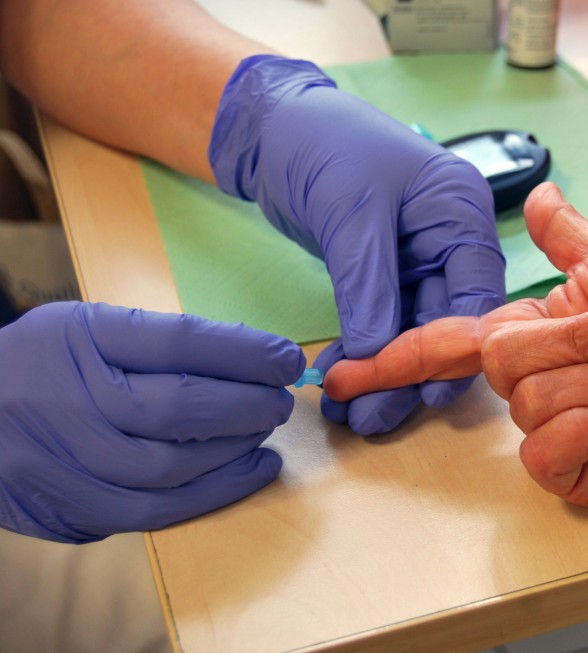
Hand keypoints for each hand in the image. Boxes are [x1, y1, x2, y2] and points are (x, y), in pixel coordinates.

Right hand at [0, 302, 303, 542]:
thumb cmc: (46, 365)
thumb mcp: (88, 330)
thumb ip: (159, 343)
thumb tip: (254, 360)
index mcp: (80, 338)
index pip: (177, 342)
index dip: (245, 352)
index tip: (287, 359)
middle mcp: (67, 397)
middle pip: (179, 406)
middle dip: (247, 406)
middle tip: (280, 401)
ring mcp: (60, 457)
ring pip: (171, 466)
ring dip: (234, 452)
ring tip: (263, 434)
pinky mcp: (61, 507)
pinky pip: (150, 512)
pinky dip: (211, 494)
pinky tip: (248, 473)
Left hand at [209, 56, 505, 434]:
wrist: (271, 127)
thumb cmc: (322, 143)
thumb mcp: (350, 213)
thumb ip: (369, 287)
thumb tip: (378, 358)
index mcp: (460, 211)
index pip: (477, 292)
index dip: (455, 347)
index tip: (425, 392)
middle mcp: (449, 239)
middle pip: (444, 321)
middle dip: (408, 373)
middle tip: (372, 417)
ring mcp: (419, 259)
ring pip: (411, 332)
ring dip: (382, 374)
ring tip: (350, 414)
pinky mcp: (386, 274)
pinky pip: (381, 324)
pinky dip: (361, 355)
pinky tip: (340, 385)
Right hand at [325, 183, 587, 509]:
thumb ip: (568, 236)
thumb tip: (541, 194)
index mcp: (528, 336)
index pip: (441, 348)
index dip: (389, 361)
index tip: (336, 376)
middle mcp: (531, 385)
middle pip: (501, 361)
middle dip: (579, 341)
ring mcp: (551, 432)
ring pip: (532, 401)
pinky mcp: (574, 472)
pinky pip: (547, 451)